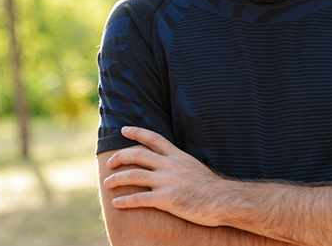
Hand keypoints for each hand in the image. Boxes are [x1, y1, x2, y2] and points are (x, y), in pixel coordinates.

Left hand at [103, 127, 224, 226]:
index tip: (124, 130)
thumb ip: (181, 164)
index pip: (154, 138)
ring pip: (135, 175)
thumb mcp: (195, 167)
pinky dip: (126, 200)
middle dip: (121, 156)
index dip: (137, 132)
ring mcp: (168, 181)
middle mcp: (171, 165)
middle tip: (110, 162)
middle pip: (139, 155)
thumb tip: (171, 164)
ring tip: (107, 183)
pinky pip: (140, 198)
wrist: (224, 200)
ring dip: (118, 178)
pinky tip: (116, 203)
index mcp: (178, 156)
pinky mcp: (167, 199)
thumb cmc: (212, 187)